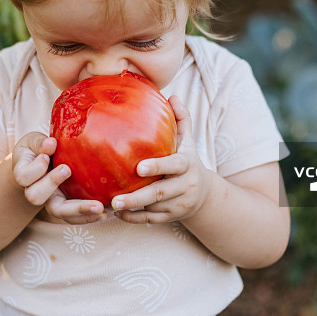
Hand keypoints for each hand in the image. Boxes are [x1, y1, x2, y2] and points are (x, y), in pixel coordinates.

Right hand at [12, 132, 105, 223]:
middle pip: (36, 197)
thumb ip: (40, 143)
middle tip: (67, 170)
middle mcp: (34, 191)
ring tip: (98, 207)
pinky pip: (75, 217)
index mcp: (24, 174)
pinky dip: (89, 215)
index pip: (23, 177)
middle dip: (51, 183)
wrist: (41, 163)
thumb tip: (51, 144)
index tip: (47, 156)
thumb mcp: (33, 141)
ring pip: (59, 212)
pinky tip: (104, 213)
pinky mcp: (66, 206)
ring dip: (78, 210)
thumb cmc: (37, 149)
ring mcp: (51, 201)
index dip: (35, 167)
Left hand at [112, 96, 212, 223]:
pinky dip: (134, 219)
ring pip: (154, 209)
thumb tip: (172, 95)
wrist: (205, 195)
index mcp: (187, 164)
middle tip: (115, 199)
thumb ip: (181, 119)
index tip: (139, 168)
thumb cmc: (188, 160)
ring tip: (111, 206)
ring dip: (132, 210)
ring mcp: (179, 203)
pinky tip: (117, 215)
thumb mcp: (188, 140)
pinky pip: (151, 220)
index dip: (158, 166)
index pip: (174, 165)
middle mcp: (185, 185)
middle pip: (161, 193)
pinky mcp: (171, 217)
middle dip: (138, 197)